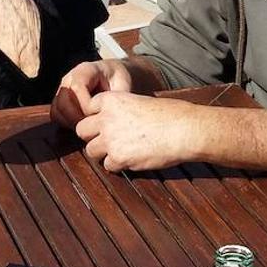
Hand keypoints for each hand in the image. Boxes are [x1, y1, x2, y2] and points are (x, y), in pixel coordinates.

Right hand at [50, 60, 133, 127]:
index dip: (86, 105)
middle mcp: (70, 78)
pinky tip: (83, 128)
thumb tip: (110, 114)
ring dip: (71, 123)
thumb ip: (116, 98)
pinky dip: (67, 124)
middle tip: (93, 128)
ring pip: (57, 110)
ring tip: (89, 129)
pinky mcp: (61, 101)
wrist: (116, 78)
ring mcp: (63, 90)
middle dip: (77, 118)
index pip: (77, 87)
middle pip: (63, 101)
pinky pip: (56, 115)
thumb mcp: (123, 86)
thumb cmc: (121, 82)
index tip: (99, 116)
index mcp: (85, 70)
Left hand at [75, 93, 204, 171]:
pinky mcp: (118, 158)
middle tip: (109, 140)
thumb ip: (120, 110)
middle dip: (93, 136)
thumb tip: (111, 123)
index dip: (97, 117)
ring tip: (121, 151)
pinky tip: (132, 159)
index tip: (108, 123)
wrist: (183, 130)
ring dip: (103, 153)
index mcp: (111, 100)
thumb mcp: (139, 101)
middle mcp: (105, 118)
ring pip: (90, 151)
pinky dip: (118, 165)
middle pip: (82, 131)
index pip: (88, 109)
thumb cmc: (169, 114)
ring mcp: (110, 139)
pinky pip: (107, 166)